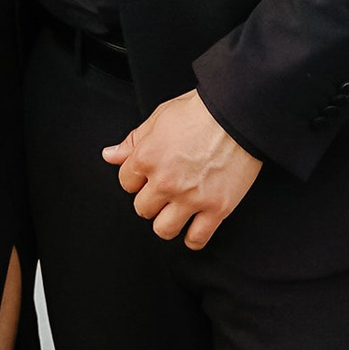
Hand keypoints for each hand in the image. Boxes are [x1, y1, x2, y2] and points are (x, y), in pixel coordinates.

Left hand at [105, 90, 260, 252]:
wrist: (239, 113)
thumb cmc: (201, 111)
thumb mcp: (160, 117)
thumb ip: (133, 141)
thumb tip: (110, 155)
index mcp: (147, 158)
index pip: (126, 183)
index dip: (137, 178)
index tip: (150, 175)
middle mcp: (165, 182)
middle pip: (143, 209)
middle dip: (151, 199)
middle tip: (166, 189)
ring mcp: (191, 198)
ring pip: (164, 229)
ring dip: (167, 221)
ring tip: (177, 210)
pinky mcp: (217, 208)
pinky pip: (197, 238)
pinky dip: (193, 238)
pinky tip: (194, 228)